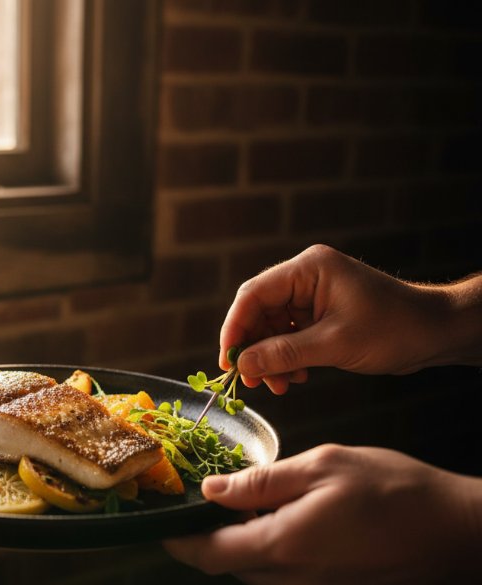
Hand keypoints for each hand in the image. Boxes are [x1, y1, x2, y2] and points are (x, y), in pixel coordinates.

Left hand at [163, 444, 481, 584]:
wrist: (458, 533)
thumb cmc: (395, 492)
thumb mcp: (322, 467)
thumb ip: (261, 482)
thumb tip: (213, 490)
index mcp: (283, 546)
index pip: (208, 554)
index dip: (176, 541)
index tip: (160, 522)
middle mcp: (293, 579)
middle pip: (228, 565)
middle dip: (207, 537)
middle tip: (203, 500)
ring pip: (255, 572)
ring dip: (240, 542)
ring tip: (245, 503)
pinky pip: (284, 575)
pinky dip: (270, 550)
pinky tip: (284, 518)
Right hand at [219, 244, 480, 394]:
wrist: (436, 333)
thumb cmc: (394, 329)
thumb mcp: (334, 344)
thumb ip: (284, 353)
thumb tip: (243, 364)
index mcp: (308, 269)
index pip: (253, 295)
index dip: (235, 329)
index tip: (228, 362)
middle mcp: (305, 276)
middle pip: (259, 312)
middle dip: (254, 348)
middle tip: (252, 381)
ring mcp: (312, 295)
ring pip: (272, 327)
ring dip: (270, 357)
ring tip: (278, 384)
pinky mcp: (320, 313)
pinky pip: (289, 334)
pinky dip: (287, 357)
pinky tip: (295, 376)